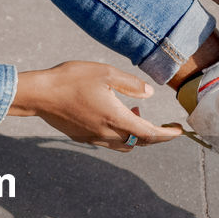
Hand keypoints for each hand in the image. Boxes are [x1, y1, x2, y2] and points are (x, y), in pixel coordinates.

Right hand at [8, 61, 182, 151]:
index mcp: (115, 117)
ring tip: (135, 111)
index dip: (167, 134)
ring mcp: (93, 137)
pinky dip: (119, 132)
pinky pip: (108, 141)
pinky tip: (114, 113)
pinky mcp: (82, 137)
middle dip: (155, 135)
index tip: (179, 131)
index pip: (149, 133)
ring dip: (136, 134)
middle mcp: (106, 132)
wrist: (39, 94)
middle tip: (164, 124)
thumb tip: (149, 93)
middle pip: (139, 142)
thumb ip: (130, 84)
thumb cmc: (71, 79)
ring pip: (124, 144)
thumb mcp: (105, 73)